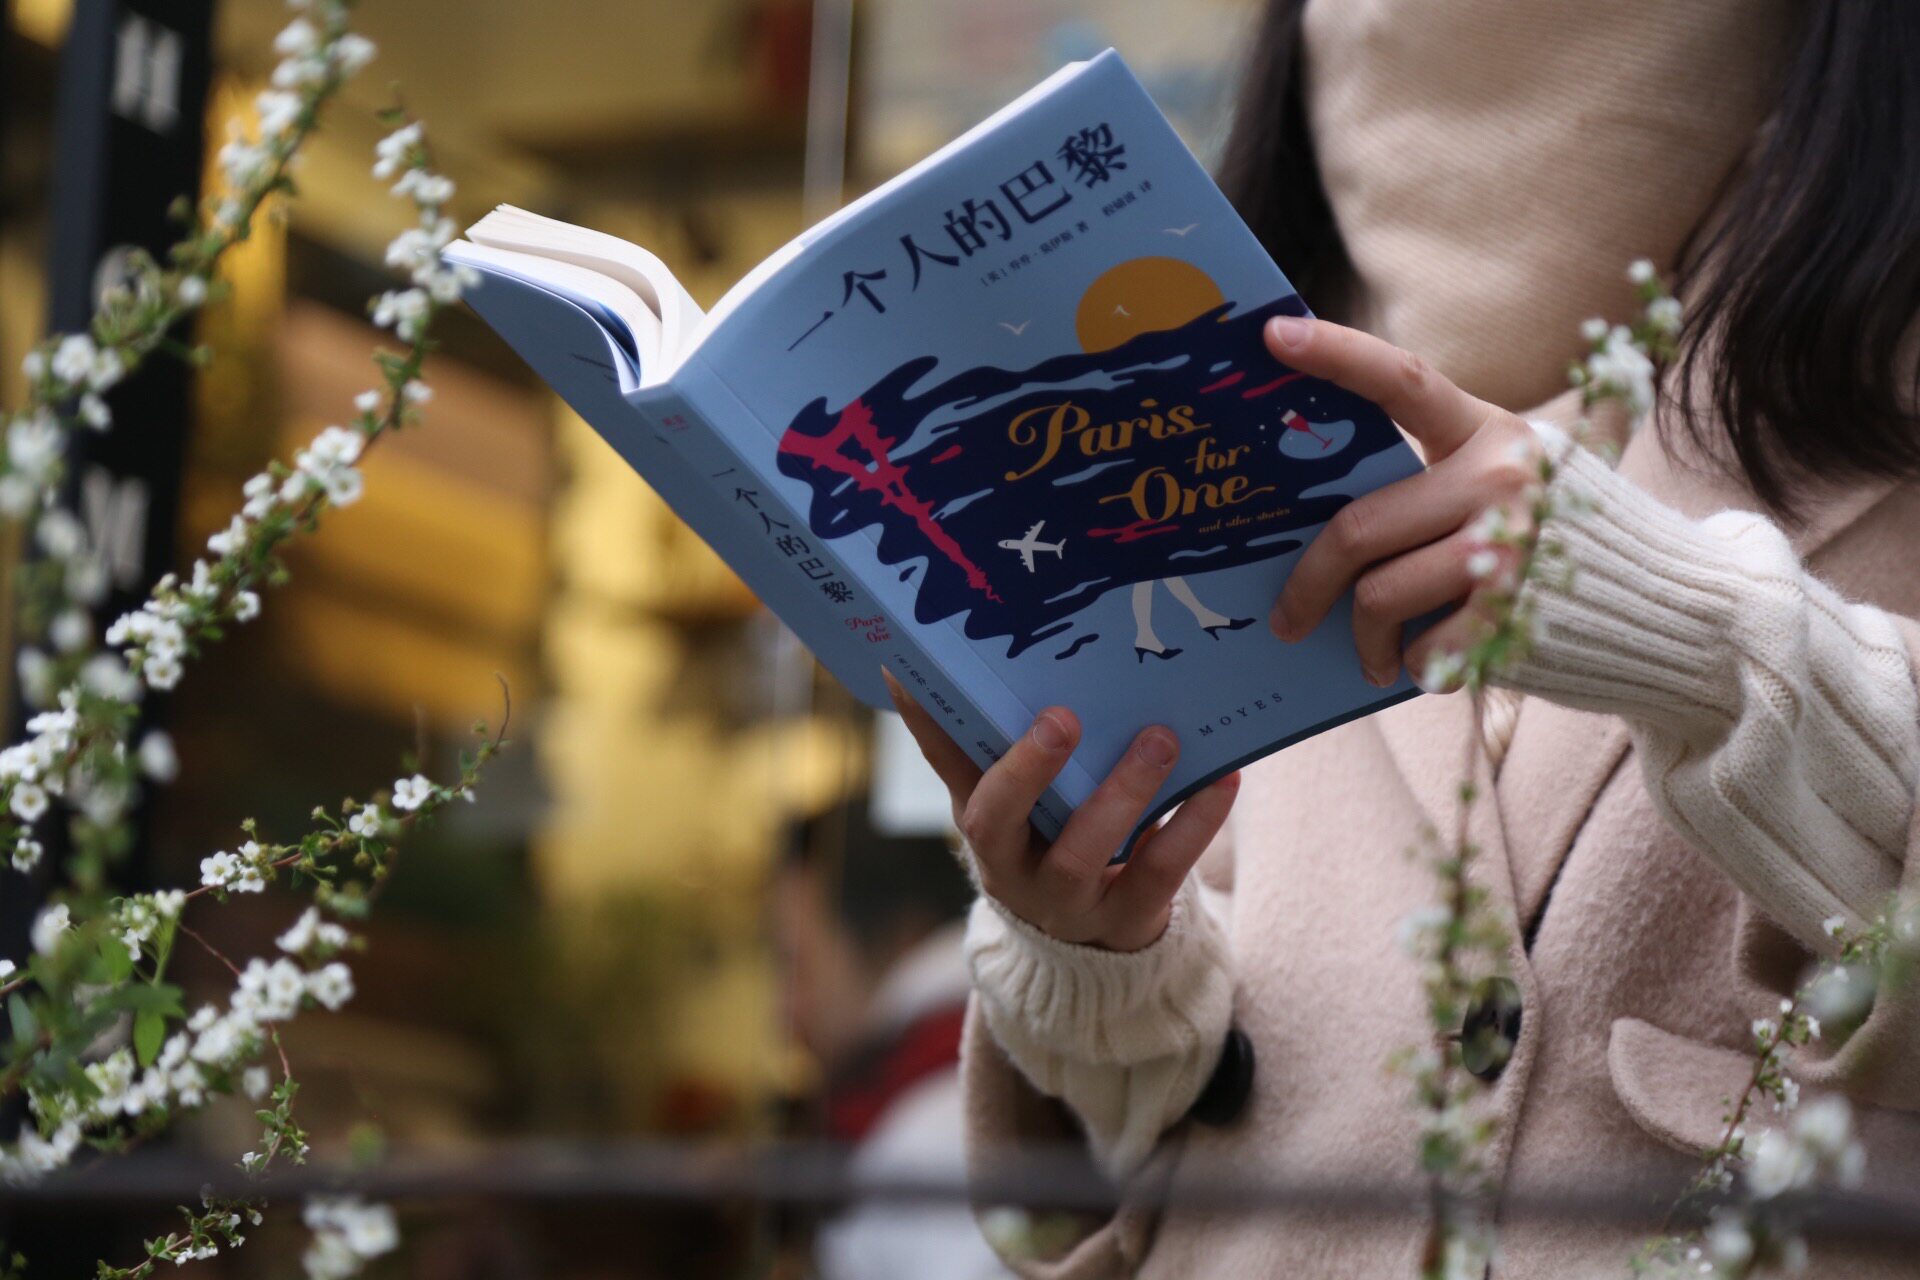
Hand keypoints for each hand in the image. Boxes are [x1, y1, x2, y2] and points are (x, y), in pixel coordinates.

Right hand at [884, 670, 1237, 951]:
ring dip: (1122, 791)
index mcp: (981, 820)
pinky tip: (1222, 780)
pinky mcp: (1126, 918)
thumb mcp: (1021, 806)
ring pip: (1083, 851)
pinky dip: (1194, 823)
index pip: (945, 763)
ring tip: (1160, 738)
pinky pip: (1160, 871)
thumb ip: (1003, 745)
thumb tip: (977, 654)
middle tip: (1059, 719)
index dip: (925, 722)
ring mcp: (1066, 899)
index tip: (909, 668)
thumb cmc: (1054, 845)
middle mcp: (1009, 864)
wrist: (1091, 953)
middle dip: (1024, 771)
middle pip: (996, 821)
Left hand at [1262, 315, 1545, 688]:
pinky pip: (1418, 647)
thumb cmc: (1567, 546)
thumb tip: (1326, 521)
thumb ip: (1439, 484)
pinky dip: (1412, 665)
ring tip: (1373, 655)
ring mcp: (1508, 546)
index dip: (1335, 354)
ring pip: (1377, 594)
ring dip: (1363, 640)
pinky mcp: (1514, 616)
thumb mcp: (1516, 484)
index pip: (1401, 381)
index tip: (1273, 333)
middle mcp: (1501, 478)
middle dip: (1307, 583)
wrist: (1677, 611)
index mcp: (1493, 432)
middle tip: (1286, 618)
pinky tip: (1432, 663)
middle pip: (1358, 527)